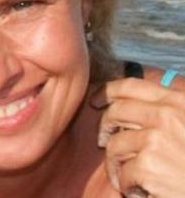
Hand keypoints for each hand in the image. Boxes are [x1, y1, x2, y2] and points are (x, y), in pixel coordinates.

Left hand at [100, 77, 184, 196]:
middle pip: (115, 112)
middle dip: (105, 128)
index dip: (107, 92)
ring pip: (115, 145)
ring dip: (116, 164)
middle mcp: (168, 115)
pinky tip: (140, 190)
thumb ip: (165, 111)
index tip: (96, 101)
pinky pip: (122, 172)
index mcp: (179, 101)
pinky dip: (127, 184)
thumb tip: (124, 103)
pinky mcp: (148, 164)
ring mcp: (157, 139)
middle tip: (104, 141)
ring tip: (128, 176)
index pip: (131, 86)